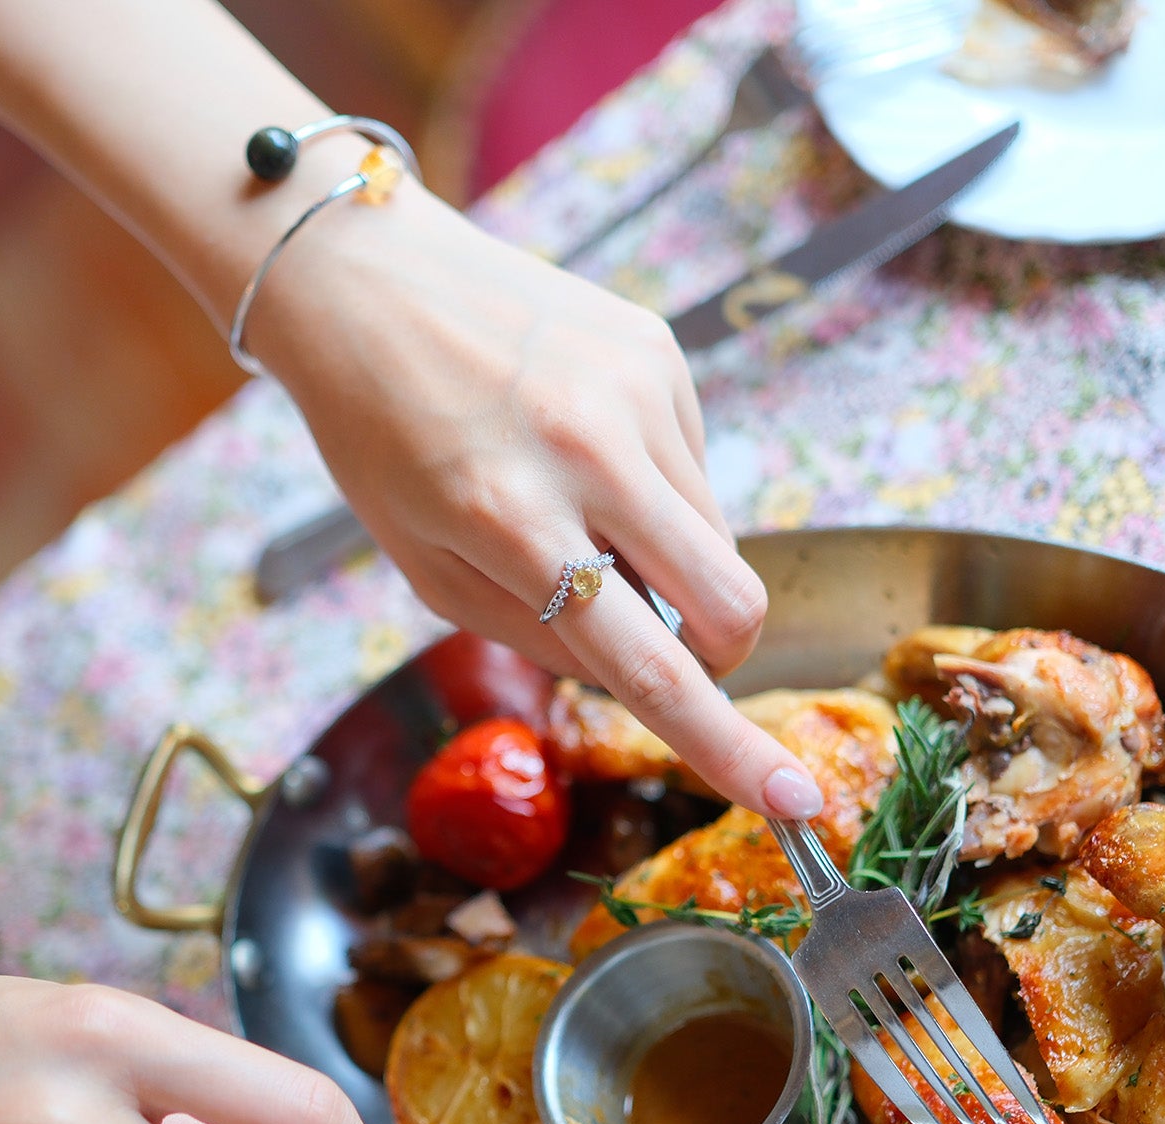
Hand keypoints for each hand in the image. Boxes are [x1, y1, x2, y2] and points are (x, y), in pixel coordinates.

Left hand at [250, 187, 825, 823]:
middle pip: (730, 601)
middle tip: (668, 643)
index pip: (651, 663)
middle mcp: (588, 452)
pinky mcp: (658, 350)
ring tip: (580, 508)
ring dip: (670, 561)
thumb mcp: (425, 567)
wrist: (365, 281)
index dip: (728, 747)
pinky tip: (583, 446)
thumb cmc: (379, 439)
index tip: (798, 802)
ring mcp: (635, 391)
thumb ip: (538, 636)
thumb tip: (646, 675)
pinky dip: (654, 488)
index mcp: (511, 521)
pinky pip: (694, 466)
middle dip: (722, 653)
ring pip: (716, 537)